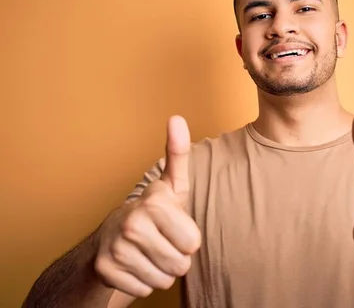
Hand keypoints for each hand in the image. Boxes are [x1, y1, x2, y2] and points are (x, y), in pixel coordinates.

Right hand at [94, 115, 201, 297]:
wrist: (110, 237)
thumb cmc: (153, 211)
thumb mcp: (171, 184)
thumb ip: (178, 153)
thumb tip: (176, 118)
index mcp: (154, 204)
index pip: (193, 244)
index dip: (188, 240)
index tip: (174, 227)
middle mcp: (132, 225)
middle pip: (180, 265)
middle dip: (175, 258)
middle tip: (161, 242)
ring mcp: (116, 249)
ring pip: (163, 281)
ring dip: (160, 271)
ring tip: (148, 252)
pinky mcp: (105, 271)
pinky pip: (144, 290)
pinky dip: (142, 282)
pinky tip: (134, 264)